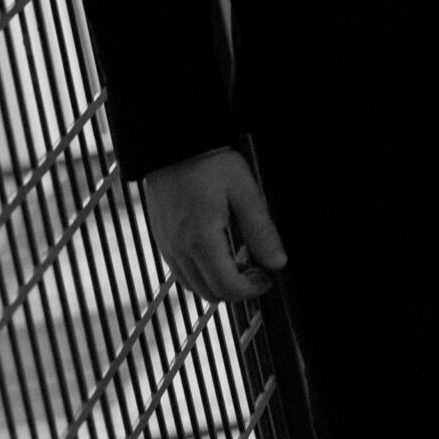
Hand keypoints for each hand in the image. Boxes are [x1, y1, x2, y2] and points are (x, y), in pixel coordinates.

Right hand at [142, 145, 287, 304]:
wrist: (174, 144)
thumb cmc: (211, 163)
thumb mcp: (244, 192)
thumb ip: (261, 230)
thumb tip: (278, 263)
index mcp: (202, 240)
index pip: (227, 287)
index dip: (252, 290)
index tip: (267, 278)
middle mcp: (180, 250)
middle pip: (209, 293)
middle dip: (237, 290)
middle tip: (256, 269)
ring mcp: (167, 247)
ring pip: (193, 287)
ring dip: (217, 283)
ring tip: (238, 259)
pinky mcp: (161, 240)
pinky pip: (180, 272)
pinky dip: (200, 273)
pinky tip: (216, 252)